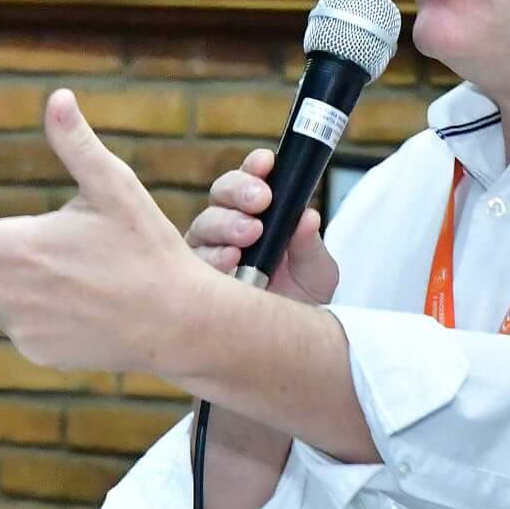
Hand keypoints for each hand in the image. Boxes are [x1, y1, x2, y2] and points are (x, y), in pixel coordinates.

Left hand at [0, 89, 219, 372]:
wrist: (180, 323)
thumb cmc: (147, 248)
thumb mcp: (116, 189)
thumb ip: (77, 147)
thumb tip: (58, 98)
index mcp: (21, 246)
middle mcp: (12, 292)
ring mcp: (24, 330)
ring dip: (15, 288)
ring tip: (78, 280)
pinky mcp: (40, 354)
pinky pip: (25, 328)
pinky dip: (42, 314)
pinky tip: (84, 308)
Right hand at [185, 148, 338, 304]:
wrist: (285, 345)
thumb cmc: (300, 301)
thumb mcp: (317, 273)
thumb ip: (311, 245)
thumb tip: (309, 216)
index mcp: (259, 214)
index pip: (251, 179)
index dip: (255, 167)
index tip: (267, 163)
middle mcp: (228, 228)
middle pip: (221, 194)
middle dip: (240, 190)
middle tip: (261, 200)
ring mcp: (207, 252)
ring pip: (204, 224)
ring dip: (226, 223)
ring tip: (250, 234)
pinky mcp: (193, 280)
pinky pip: (192, 261)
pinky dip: (212, 256)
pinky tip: (230, 259)